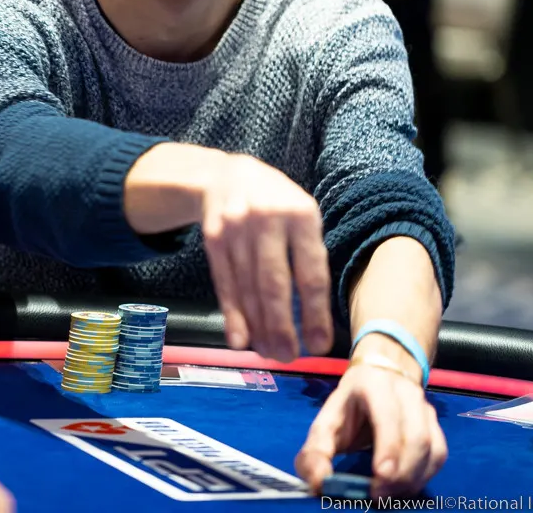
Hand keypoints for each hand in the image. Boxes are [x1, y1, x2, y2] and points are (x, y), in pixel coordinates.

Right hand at [200, 152, 333, 362]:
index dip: (314, 313)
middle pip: (274, 284)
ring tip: (270, 354)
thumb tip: (315, 315)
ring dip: (258, 327)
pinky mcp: (213, 239)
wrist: (227, 175)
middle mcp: (267, 220)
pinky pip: (225, 284)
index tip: (319, 344)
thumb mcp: (302, 215)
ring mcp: (236, 228)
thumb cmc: (276, 204)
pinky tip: (240, 340)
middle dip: (282, 326)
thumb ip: (309, 255)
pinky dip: (232, 315)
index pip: (310, 273)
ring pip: (247, 288)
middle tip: (289, 357)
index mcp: (301, 215)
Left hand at [296, 357, 446, 497]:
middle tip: (379, 495)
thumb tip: (319, 483)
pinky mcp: (436, 425)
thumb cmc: (348, 408)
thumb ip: (315, 453)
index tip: (380, 475)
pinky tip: (405, 487)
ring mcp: (425, 407)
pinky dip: (424, 476)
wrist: (376, 380)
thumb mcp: (325, 423)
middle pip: (416, 436)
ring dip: (413, 478)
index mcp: (373, 385)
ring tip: (390, 494)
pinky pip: (439, 455)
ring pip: (432, 447)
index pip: (388, 415)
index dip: (388, 446)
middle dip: (401, 472)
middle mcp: (406, 392)